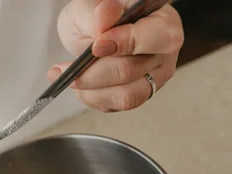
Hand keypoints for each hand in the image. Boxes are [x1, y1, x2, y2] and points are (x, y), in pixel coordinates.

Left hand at [52, 0, 183, 110]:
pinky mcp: (140, 93)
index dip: (127, 42)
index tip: (96, 47)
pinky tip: (80, 85)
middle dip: (94, 73)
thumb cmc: (94, 15)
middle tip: (66, 68)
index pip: (160, 35)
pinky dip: (93, 98)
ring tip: (70, 78)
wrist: (90, 31)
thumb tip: (105, 16)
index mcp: (162, 19)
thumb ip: (95, 11)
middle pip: (134, 69)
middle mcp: (164, 50)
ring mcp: (155, 75)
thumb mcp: (87, 6)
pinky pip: (117, 105)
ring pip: (127, 96)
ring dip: (92, 91)